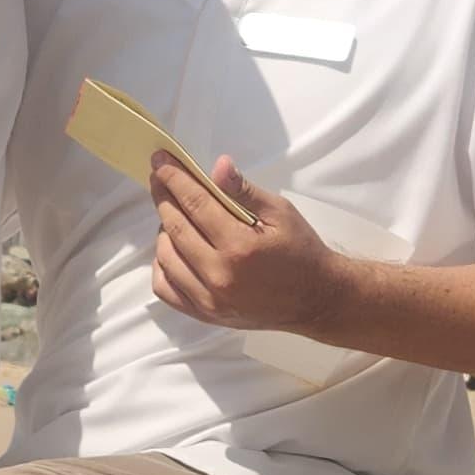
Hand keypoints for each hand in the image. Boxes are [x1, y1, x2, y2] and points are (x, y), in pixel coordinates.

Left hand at [149, 151, 355, 339]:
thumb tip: (218, 166)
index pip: (195, 203)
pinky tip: (172, 249)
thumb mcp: (281, 212)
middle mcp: (219, 275)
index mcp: (240, 246)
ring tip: (174, 213)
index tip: (160, 160)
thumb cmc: (300, 250)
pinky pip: (165, 289)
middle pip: (175, 227)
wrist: (316, 299)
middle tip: (158, 177)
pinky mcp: (205, 314)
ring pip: (165, 257)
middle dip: (163, 196)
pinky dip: (162, 265)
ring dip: (162, 230)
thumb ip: (245, 191)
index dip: (174, 178)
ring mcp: (209, 300)